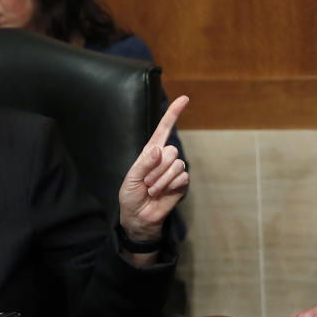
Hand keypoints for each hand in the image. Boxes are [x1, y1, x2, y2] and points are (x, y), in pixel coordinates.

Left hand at [118, 95, 189, 240]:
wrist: (139, 217)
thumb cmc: (131, 196)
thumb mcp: (131, 178)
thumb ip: (144, 163)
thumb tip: (159, 150)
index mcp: (150, 152)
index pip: (163, 129)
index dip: (173, 113)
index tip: (184, 99)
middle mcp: (164, 158)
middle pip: (172, 150)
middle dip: (158, 168)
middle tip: (147, 182)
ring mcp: (174, 170)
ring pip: (177, 164)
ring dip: (162, 179)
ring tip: (152, 189)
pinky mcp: (181, 183)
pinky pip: (182, 177)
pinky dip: (170, 186)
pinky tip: (162, 193)